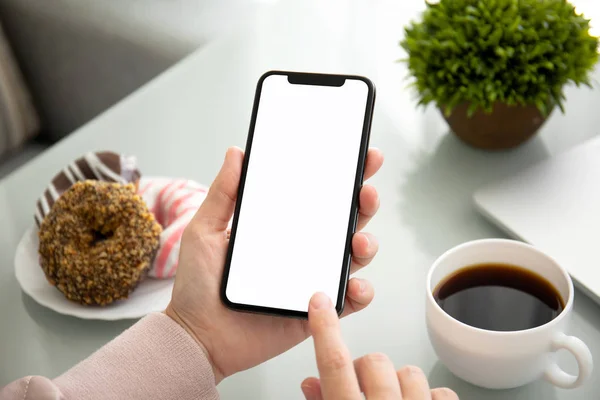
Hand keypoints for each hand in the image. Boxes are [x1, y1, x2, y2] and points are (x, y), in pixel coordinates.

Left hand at [165, 146, 383, 382]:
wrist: (196, 335)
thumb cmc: (197, 284)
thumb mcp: (205, 230)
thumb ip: (223, 193)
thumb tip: (236, 152)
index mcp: (281, 227)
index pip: (318, 196)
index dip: (343, 177)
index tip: (361, 156)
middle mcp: (302, 250)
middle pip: (344, 221)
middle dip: (364, 203)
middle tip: (366, 192)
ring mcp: (311, 278)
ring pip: (353, 257)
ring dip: (366, 245)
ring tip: (358, 241)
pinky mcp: (315, 310)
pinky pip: (348, 300)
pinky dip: (360, 291)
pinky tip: (353, 284)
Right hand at [301, 293, 458, 399]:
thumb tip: (311, 382)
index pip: (334, 364)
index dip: (326, 329)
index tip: (321, 301)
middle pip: (375, 361)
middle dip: (368, 370)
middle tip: (364, 388)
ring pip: (409, 371)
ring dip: (399, 384)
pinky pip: (441, 391)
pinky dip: (430, 398)